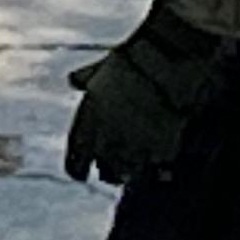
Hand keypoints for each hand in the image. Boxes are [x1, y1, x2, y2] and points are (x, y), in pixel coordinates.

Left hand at [65, 4, 227, 184]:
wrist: (166, 64)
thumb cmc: (132, 62)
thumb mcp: (102, 69)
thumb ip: (86, 79)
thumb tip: (73, 80)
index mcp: (86, 128)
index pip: (75, 166)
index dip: (79, 169)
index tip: (83, 172)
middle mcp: (106, 146)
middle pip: (107, 174)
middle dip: (114, 166)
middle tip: (123, 155)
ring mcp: (135, 153)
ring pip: (132, 176)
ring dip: (136, 168)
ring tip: (145, 154)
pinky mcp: (162, 155)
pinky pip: (158, 173)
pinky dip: (160, 167)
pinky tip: (165, 152)